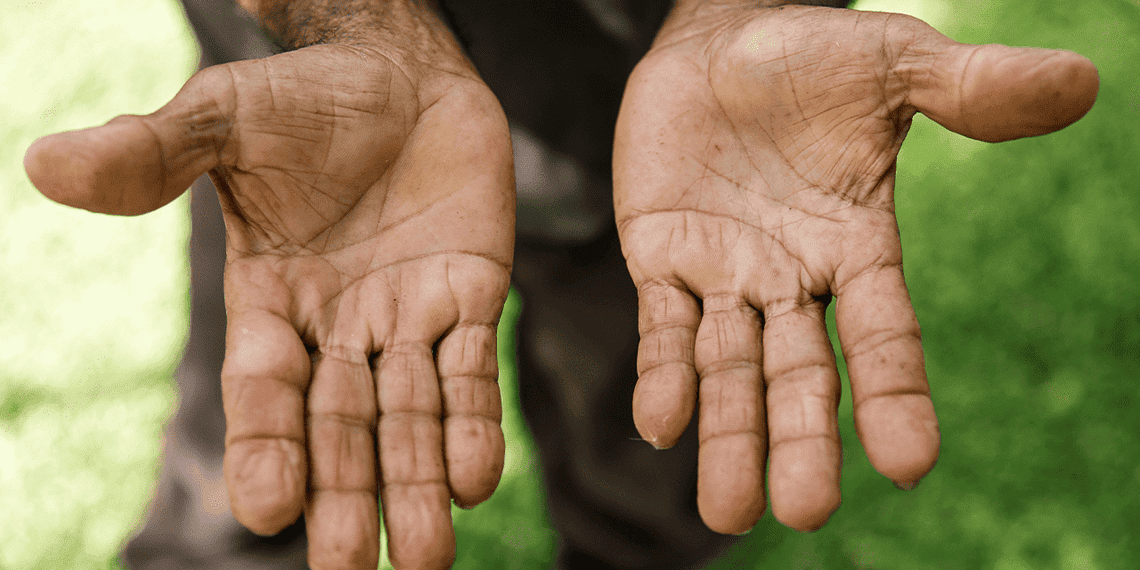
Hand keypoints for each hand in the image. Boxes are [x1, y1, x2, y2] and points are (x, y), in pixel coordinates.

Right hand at [24, 11, 513, 568]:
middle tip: (350, 568)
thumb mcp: (225, 117)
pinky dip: (474, 422)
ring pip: (411, 415)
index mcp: (270, 303)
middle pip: (341, 426)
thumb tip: (48, 164)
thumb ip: (154, 152)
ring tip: (427, 557)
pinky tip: (476, 478)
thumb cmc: (306, 99)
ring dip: (418, 484)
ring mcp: (408, 318)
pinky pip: (474, 370)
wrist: (401, 73)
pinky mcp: (472, 297)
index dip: (266, 446)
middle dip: (347, 495)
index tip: (268, 510)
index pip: (263, 390)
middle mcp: (338, 328)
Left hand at [614, 3, 1095, 533]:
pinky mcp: (662, 260)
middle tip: (803, 512)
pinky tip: (661, 424)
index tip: (910, 464)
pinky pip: (661, 329)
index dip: (896, 395)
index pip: (884, 334)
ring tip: (728, 511)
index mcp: (857, 247)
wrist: (718, 39)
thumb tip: (1080, 80)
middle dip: (800, 440)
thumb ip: (971, 88)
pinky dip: (662, 376)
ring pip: (729, 370)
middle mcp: (794, 279)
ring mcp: (726, 276)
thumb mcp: (895, 65)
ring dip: (727, 437)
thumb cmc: (812, 56)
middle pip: (801, 375)